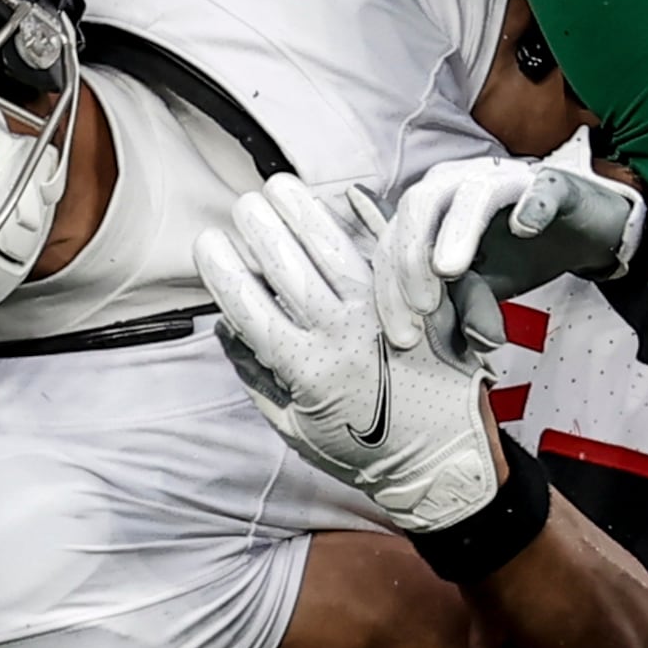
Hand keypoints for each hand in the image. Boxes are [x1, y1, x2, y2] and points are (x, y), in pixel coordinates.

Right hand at [195, 176, 500, 532]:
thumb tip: (225, 330)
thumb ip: (256, 377)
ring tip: (279, 186)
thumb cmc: (363, 450)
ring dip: (303, 211)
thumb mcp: (294, 427)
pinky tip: (345, 195)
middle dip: (258, 227)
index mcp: (304, 369)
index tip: (205, 243)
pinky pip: (385, 252)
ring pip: (334, 249)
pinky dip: (366, 219)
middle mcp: (340, 335)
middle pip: (288, 267)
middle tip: (242, 205)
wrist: (442, 460)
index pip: (248, 306)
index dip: (220, 270)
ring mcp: (379, 313)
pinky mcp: (415, 303)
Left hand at [374, 157, 642, 350]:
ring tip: (449, 270)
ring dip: (457, 230)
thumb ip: (458, 308)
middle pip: (420, 204)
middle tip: (422, 306)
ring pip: (472, 192)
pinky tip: (523, 227)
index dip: (392, 287)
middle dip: (413, 257)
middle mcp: (461, 181)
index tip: (403, 335)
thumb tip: (444, 343)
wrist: (580, 236)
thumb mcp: (482, 291)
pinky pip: (540, 189)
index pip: (396, 240)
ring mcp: (507, 178)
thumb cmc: (519, 255)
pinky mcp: (553, 183)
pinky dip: (530, 205)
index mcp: (432, 206)